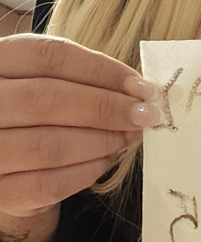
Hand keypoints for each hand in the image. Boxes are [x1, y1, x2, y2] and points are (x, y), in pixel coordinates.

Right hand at [0, 34, 161, 222]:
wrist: (4, 159)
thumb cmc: (32, 112)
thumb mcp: (44, 79)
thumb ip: (82, 78)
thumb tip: (138, 90)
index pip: (50, 56)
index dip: (102, 70)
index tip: (141, 86)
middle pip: (47, 99)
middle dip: (107, 108)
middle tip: (145, 115)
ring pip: (49, 145)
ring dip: (101, 141)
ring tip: (128, 137)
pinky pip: (48, 184)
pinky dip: (86, 172)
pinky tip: (106, 160)